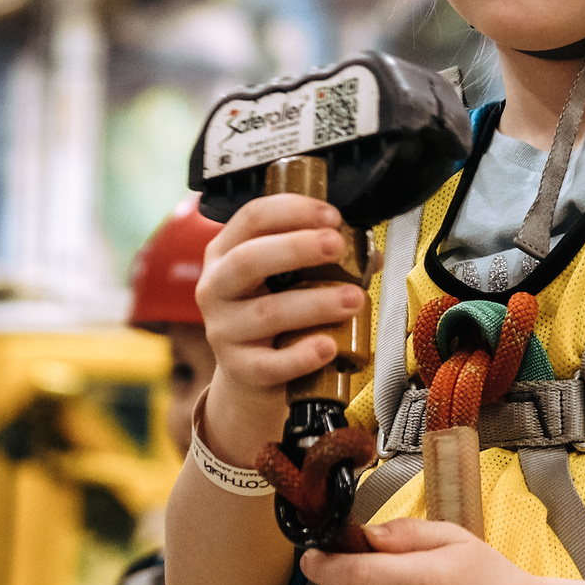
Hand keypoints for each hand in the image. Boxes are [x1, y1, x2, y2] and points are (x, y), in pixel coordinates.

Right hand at [194, 196, 365, 461]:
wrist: (250, 374)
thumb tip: (369, 253)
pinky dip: (301, 356)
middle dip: (297, 248)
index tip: (332, 216)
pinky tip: (327, 346)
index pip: (252, 217)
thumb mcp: (285, 277)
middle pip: (248, 259)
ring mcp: (223, 330)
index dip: (292, 210)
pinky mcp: (239, 368)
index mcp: (226, 252)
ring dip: (315, 303)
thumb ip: (321, 259)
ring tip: (353, 299)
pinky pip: (270, 364)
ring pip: (266, 313)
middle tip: (337, 245)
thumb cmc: (272, 312)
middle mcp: (216, 287)